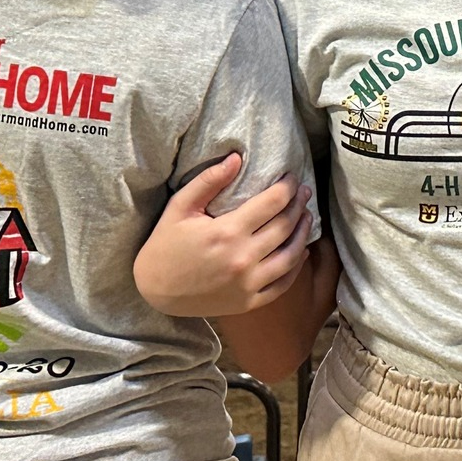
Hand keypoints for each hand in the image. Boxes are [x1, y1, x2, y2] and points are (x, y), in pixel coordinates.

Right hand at [134, 154, 314, 318]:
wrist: (154, 291)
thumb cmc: (165, 245)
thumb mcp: (180, 208)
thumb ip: (208, 181)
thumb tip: (236, 158)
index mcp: (227, 232)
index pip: (272, 203)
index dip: (287, 187)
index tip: (292, 178)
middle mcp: (243, 259)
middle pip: (285, 226)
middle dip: (299, 205)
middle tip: (304, 192)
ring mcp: (248, 284)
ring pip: (291, 255)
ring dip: (303, 233)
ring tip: (307, 216)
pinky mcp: (249, 302)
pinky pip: (283, 284)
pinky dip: (296, 267)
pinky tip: (301, 252)